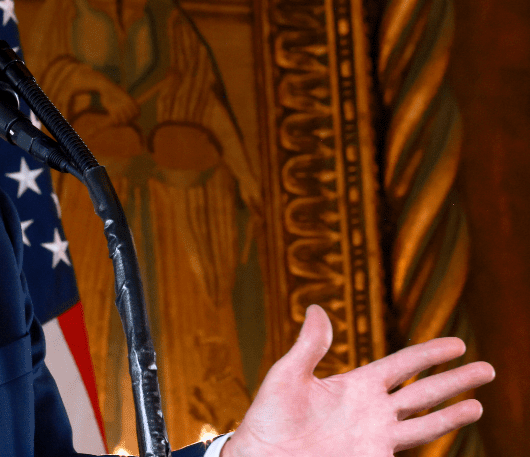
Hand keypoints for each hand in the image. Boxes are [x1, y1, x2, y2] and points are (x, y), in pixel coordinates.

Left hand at [223, 305, 493, 456]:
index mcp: (355, 385)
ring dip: (453, 414)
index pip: (403, 365)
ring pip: (425, 423)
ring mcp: (375, 437)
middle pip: (424, 392)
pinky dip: (433, 445)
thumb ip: (309, 346)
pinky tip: (451, 441)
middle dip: (456, 380)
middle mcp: (372, 410)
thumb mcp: (287, 376)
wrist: (262, 456)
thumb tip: (319, 308)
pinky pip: (411, 449)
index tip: (459, 343)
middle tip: (488, 368)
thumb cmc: (269, 418)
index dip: (430, 353)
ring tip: (480, 405)